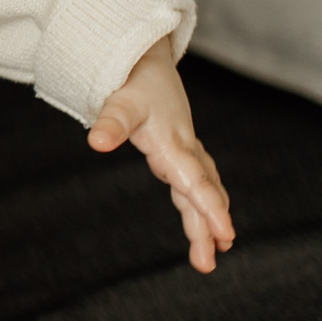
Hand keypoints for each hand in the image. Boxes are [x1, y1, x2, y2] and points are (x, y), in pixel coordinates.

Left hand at [87, 39, 232, 271]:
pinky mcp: (179, 149)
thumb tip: (97, 143)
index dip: (209, 209)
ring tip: (219, 248)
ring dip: (210, 217)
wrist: (145, 56)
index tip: (224, 235)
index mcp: (173, 144)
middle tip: (208, 264)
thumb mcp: (119, 101)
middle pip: (200, 193)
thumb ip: (110, 123)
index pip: (195, 182)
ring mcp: (185, 150)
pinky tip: (205, 220)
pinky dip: (204, 200)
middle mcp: (184, 150)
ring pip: (202, 188)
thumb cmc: (132, 80)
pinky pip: (197, 180)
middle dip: (207, 227)